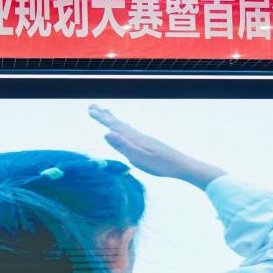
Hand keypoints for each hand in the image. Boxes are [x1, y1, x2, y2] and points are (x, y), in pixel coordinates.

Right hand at [89, 105, 225, 189]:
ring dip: (113, 119)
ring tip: (106, 112)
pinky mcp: (148, 144)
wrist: (182, 166)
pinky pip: (130, 132)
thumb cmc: (161, 165)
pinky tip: (126, 130)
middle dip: (105, 115)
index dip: (102, 118)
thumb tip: (106, 133)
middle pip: (118, 123)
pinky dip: (123, 127)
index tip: (90, 109)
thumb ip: (123, 146)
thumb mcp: (140, 158)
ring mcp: (143, 139)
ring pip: (124, 127)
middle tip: (92, 106)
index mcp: (134, 138)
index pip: (114, 126)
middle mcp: (138, 136)